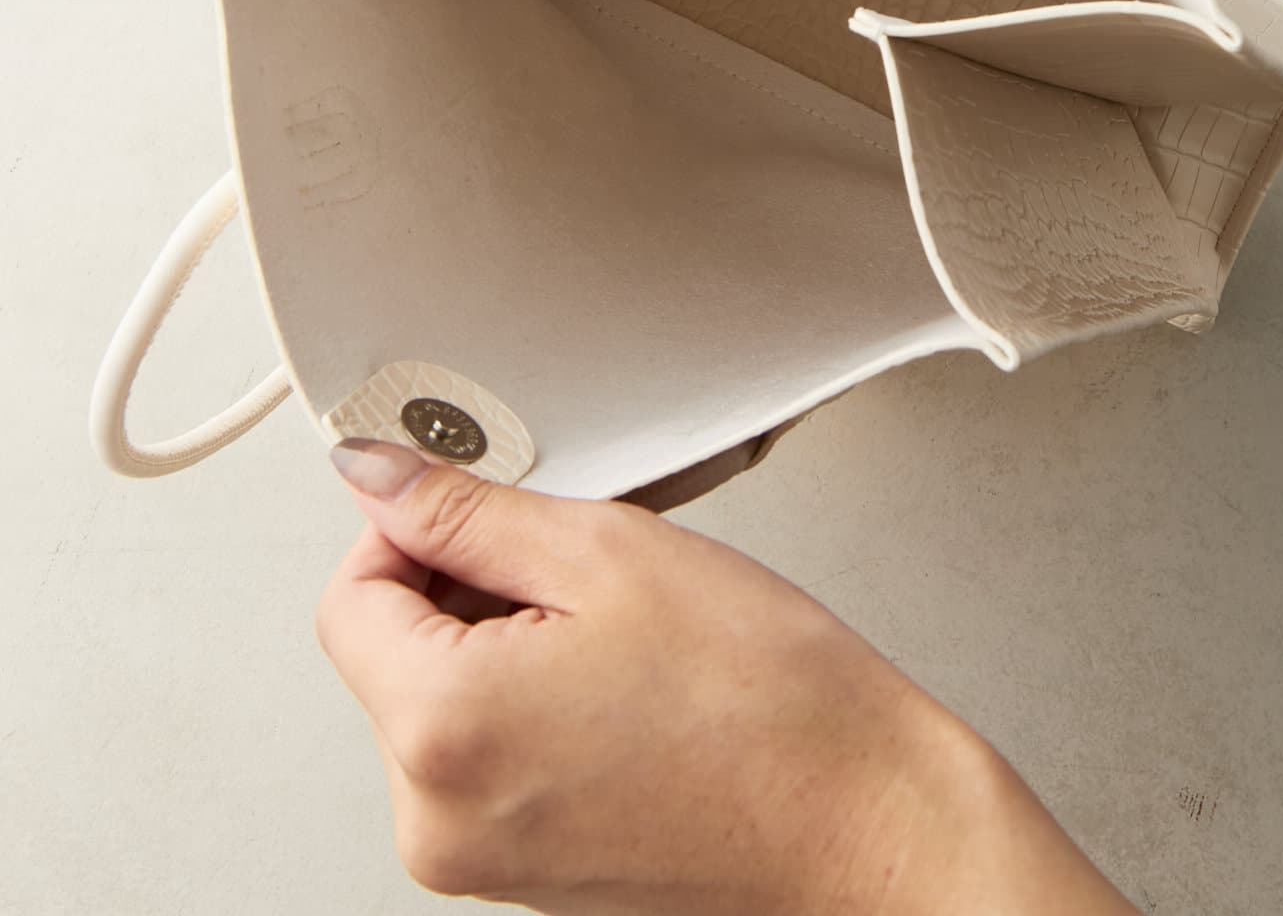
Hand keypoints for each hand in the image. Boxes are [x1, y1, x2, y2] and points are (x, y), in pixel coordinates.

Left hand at [317, 440, 1136, 913]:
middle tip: (585, 570)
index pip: (350, 593)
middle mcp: (436, 818)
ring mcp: (478, 857)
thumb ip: (469, 510)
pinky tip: (627, 686)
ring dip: (508, 642)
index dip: (414, 527)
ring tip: (622, 637)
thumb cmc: (769, 706)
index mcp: (440, 732)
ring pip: (443, 698)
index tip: (483, 507)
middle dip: (471, 586)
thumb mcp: (607, 552)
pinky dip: (536, 700)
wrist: (865, 822)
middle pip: (391, 650)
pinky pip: (487, 753)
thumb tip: (375, 478)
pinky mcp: (523, 873)